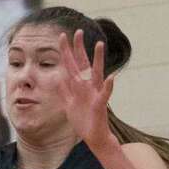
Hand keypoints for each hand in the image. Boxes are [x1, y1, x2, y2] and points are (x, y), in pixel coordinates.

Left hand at [57, 30, 115, 150]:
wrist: (94, 137)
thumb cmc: (83, 120)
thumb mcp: (68, 104)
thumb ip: (63, 91)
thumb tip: (57, 77)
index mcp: (79, 86)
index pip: (71, 66)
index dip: (66, 52)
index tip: (62, 37)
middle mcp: (88, 86)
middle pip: (82, 64)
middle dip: (79, 49)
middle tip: (78, 31)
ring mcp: (95, 94)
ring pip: (96, 74)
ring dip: (98, 60)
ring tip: (100, 45)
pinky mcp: (100, 105)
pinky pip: (104, 95)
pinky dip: (108, 86)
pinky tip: (111, 77)